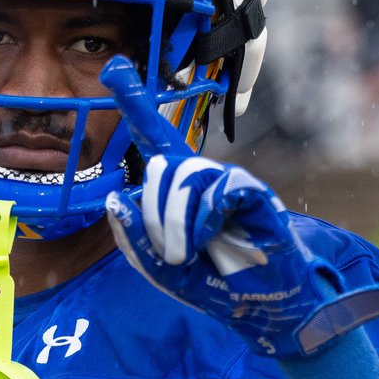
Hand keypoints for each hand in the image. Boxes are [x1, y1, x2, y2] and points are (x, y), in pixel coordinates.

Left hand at [100, 56, 378, 357]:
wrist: (265, 311)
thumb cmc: (216, 286)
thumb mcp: (163, 271)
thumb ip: (135, 240)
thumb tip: (114, 198)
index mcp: (178, 192)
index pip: (154, 138)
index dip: (134, 103)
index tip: (113, 67)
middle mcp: (203, 179)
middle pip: (161, 166)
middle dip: (154, 215)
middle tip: (171, 254)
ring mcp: (230, 184)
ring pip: (186, 174)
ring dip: (176, 223)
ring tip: (189, 254)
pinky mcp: (257, 195)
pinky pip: (222, 187)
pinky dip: (208, 217)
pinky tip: (215, 238)